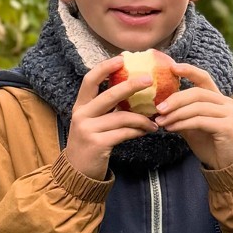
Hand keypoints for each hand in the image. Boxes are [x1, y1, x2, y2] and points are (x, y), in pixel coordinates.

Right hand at [64, 57, 157, 178]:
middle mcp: (81, 115)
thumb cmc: (90, 143)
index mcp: (80, 106)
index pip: (89, 80)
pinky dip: (138, 131)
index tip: (121, 59)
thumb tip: (133, 93)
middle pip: (109, 95)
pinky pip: (124, 133)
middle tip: (149, 79)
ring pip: (122, 117)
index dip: (105, 68)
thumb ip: (106, 109)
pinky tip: (146, 131)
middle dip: (130, 86)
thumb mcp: (93, 122)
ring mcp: (88, 130)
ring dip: (142, 118)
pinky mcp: (97, 144)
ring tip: (155, 121)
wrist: (77, 172)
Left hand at [154, 62, 232, 169]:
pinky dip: (183, 123)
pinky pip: (200, 121)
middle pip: (197, 92)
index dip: (189, 70)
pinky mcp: (227, 126)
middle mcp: (225, 102)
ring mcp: (228, 114)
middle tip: (158, 108)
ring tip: (162, 121)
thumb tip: (159, 109)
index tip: (172, 67)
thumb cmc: (210, 144)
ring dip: (176, 114)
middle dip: (175, 99)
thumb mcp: (192, 127)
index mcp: (217, 98)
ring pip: (198, 107)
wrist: (227, 165)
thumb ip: (181, 115)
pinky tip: (172, 129)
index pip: (204, 78)